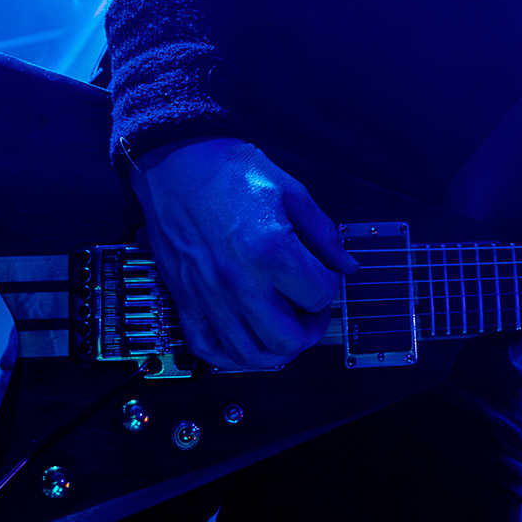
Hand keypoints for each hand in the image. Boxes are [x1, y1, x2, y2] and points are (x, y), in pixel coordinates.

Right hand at [128, 136, 357, 369]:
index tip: (325, 274)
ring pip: (250, 355)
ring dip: (276, 351)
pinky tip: (246, 342)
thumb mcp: (289, 191)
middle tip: (312, 309)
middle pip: (289, 339)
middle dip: (312, 328)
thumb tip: (346, 264)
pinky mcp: (186, 300)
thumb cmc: (227, 171)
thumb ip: (322, 233)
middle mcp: (240, 283)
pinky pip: (207, 349)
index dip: (331, 286)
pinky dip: (230, 357)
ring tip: (285, 327)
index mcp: (271, 252)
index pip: (320, 295)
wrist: (176, 164)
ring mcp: (210, 297)